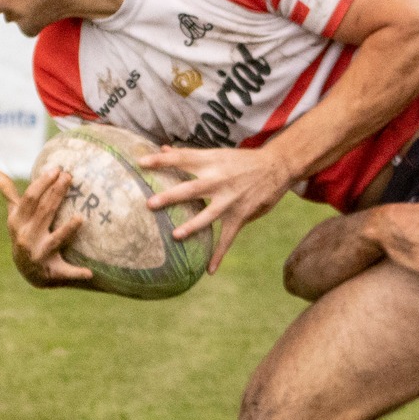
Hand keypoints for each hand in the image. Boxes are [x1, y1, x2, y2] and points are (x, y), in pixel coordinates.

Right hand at [0, 167, 93, 288]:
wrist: (29, 272)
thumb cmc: (24, 234)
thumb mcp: (14, 214)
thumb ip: (7, 191)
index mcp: (18, 221)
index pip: (30, 198)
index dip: (43, 183)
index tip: (57, 169)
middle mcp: (27, 237)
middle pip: (44, 211)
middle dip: (57, 193)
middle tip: (70, 177)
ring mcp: (39, 254)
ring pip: (55, 240)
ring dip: (68, 230)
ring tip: (80, 218)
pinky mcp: (51, 272)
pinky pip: (65, 272)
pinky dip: (76, 273)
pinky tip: (89, 273)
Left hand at [139, 144, 300, 273]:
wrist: (277, 166)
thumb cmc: (241, 160)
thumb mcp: (217, 153)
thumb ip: (190, 154)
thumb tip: (162, 149)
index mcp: (211, 162)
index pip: (182, 158)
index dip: (161, 160)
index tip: (141, 162)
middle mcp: (219, 180)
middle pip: (191, 188)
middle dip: (171, 196)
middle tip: (150, 204)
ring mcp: (230, 199)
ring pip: (208, 214)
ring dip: (192, 225)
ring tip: (175, 236)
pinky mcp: (240, 215)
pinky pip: (228, 238)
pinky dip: (219, 254)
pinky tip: (209, 270)